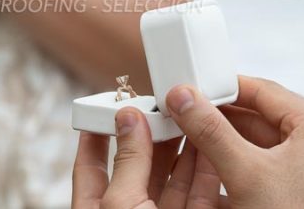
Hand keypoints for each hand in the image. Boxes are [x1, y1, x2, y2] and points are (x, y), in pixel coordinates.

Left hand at [73, 107, 228, 207]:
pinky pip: (201, 193)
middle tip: (164, 104)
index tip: (105, 107)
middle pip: (140, 166)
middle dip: (153, 134)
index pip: (90, 166)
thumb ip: (128, 161)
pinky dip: (207, 168)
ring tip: (191, 114)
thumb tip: (128, 119)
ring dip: (184, 146)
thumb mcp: (123, 204)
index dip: (96, 136)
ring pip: (175, 179)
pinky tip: (212, 143)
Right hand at [165, 77, 303, 208]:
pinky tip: (218, 169)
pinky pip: (272, 163)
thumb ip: (211, 131)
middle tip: (189, 117)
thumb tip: (186, 100)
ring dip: (229, 141)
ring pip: (264, 141)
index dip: (221, 88)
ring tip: (197, 141)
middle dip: (222, 118)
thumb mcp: (245, 173)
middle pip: (261, 115)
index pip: (260, 89)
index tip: (193, 91)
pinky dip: (245, 162)